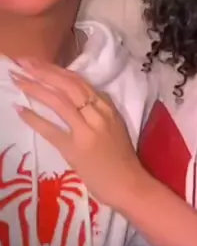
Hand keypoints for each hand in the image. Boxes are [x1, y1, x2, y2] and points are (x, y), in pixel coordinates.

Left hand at [10, 58, 145, 208]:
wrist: (129, 183)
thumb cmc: (121, 157)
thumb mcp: (114, 125)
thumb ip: (98, 110)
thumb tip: (76, 98)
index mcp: (108, 107)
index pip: (79, 81)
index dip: (56, 69)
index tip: (38, 62)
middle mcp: (98, 114)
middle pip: (68, 85)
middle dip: (43, 71)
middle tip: (23, 62)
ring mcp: (87, 131)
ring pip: (60, 102)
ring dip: (36, 88)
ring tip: (18, 79)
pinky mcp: (76, 149)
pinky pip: (52, 130)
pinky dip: (35, 119)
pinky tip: (20, 110)